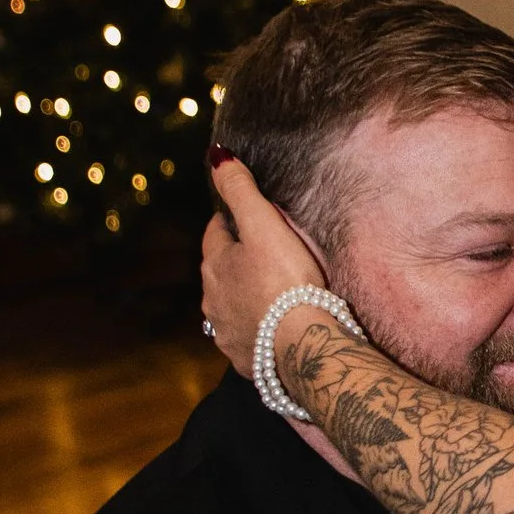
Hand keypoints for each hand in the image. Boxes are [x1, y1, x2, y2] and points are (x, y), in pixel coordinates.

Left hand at [200, 160, 331, 380]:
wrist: (302, 345)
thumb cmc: (286, 280)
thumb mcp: (264, 225)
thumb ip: (240, 189)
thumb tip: (217, 155)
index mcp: (215, 264)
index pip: (215, 233)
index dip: (229, 222)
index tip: (246, 218)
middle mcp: (211, 299)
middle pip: (219, 271)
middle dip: (235, 261)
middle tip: (261, 253)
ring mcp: (225, 331)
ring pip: (228, 306)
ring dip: (242, 297)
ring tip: (266, 293)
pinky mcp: (242, 357)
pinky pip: (244, 338)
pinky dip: (253, 329)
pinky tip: (268, 329)